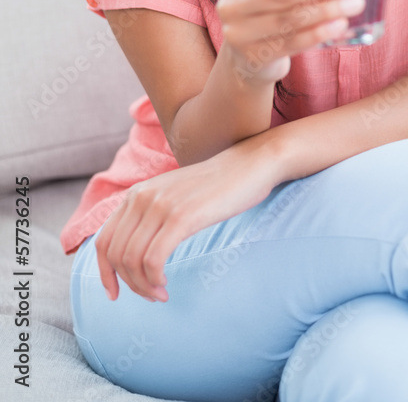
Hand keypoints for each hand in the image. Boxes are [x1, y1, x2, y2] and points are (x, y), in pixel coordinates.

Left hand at [94, 134, 283, 302]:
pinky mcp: (181, 216)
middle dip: (128, 284)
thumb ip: (152, 214)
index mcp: (137, 193)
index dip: (105, 273)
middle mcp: (142, 196)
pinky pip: (153, 259)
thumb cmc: (216, 187)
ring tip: (160, 294)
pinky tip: (166, 285)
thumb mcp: (173, 195)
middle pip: (115, 254)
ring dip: (143, 286)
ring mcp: (161, 205)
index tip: (115, 293)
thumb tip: (136, 250)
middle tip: (150, 296)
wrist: (249, 165)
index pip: (104, 240)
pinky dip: (154, 280)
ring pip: (132, 260)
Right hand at [215, 0, 365, 84]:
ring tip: (355, 3)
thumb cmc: (271, 10)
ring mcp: (239, 33)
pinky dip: (319, 33)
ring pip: (289, 19)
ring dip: (328, 9)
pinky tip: (340, 25)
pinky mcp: (253, 57)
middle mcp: (233, 3)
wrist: (248, 56)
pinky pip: (292, 43)